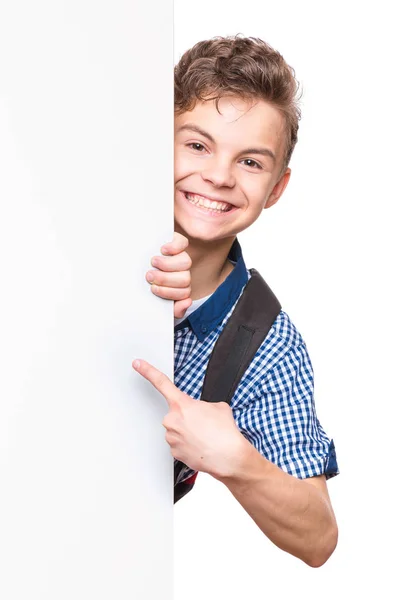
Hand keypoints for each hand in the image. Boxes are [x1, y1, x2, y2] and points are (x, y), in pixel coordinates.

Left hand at [132, 359, 247, 478]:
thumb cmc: (224, 432)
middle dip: (187, 416)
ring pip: (177, 430)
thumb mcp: (218, 406)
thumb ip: (201, 405)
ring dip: (188, 431)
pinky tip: (200, 445)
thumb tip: (199, 411)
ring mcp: (172, 437)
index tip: (138, 364)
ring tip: (205, 436)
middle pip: (176, 414)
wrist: (228, 456)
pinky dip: (188, 444)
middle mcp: (172, 420)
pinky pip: (179, 444)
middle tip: (203, 423)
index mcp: (182, 404)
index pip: (161, 382)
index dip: (148, 371)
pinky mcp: (174, 452)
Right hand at [146, 232, 191, 318]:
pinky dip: (174, 247)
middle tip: (149, 276)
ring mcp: (180, 256)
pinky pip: (183, 243)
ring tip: (152, 262)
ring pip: (185, 263)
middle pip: (185, 279)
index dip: (171, 293)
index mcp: (178, 288)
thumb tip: (187, 302)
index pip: (184, 294)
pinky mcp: (176, 241)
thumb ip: (171, 308)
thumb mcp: (152, 300)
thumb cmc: (142, 285)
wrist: (129, 263)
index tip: (153, 289)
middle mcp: (182, 273)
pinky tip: (163, 250)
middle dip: (166, 279)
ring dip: (168, 264)